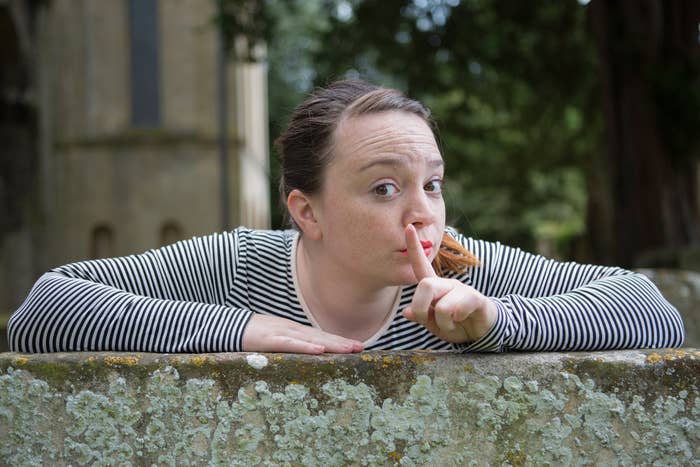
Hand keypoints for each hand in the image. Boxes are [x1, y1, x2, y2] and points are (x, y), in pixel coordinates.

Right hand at [241, 314, 364, 353]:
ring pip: (310, 339)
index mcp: (292, 331)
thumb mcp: (273, 340)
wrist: (226, 326)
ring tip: (349, 349)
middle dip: (341, 342)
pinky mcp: (269, 339)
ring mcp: (281, 333)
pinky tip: (319, 350)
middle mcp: (291, 329)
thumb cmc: (249, 335)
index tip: (356, 346)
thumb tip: (304, 353)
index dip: (338, 341)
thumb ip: (288, 345)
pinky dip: (305, 346)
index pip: (320, 336)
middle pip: (320, 336)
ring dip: (331, 343)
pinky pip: (290, 343)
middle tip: (361, 348)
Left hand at [402, 224, 496, 343]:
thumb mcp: (434, 324)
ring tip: (450, 324)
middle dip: (420, 307)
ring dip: (442, 322)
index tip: (407, 227)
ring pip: (441, 306)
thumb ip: (421, 317)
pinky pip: (457, 310)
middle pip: (425, 285)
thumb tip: (406, 312)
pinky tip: (462, 319)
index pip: (421, 265)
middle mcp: (447, 283)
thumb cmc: (456, 324)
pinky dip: (455, 321)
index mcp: (434, 287)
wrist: (481, 331)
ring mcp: (462, 289)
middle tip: (428, 319)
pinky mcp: (476, 298)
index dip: (414, 247)